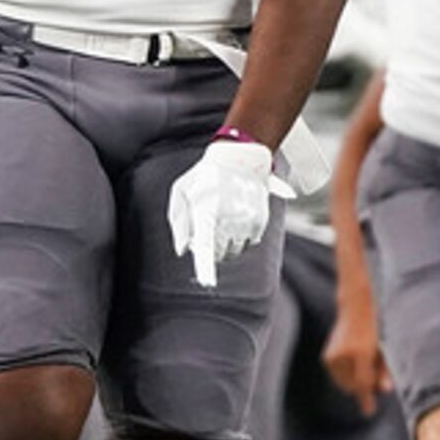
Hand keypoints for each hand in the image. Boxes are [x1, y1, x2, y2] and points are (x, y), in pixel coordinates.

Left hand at [168, 137, 276, 288]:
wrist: (240, 157)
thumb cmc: (204, 176)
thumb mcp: (181, 191)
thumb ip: (178, 221)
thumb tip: (181, 250)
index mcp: (207, 211)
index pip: (205, 246)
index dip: (205, 267)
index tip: (206, 282)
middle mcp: (229, 219)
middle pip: (219, 254)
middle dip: (211, 249)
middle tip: (208, 229)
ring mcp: (247, 221)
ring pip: (235, 251)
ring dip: (226, 244)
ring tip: (222, 220)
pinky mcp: (261, 221)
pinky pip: (250, 243)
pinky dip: (242, 237)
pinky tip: (236, 218)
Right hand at [321, 281, 389, 415]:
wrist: (355, 310)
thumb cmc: (374, 330)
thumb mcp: (383, 350)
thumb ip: (384, 371)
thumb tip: (386, 391)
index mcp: (361, 352)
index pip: (364, 382)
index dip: (367, 398)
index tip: (369, 412)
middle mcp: (345, 354)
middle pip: (355, 385)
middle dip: (364, 386)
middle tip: (374, 371)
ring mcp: (333, 357)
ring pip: (346, 383)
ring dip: (355, 380)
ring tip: (364, 363)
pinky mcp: (328, 359)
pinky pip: (340, 377)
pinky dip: (348, 376)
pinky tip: (355, 362)